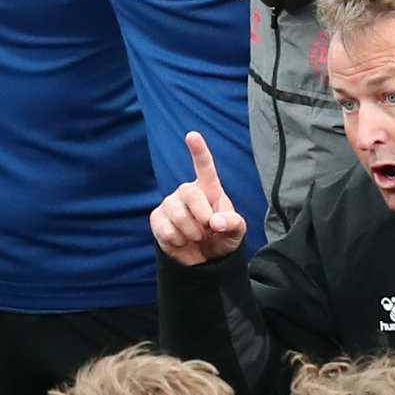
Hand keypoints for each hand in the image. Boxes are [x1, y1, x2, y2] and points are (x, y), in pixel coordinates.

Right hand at [149, 132, 249, 265]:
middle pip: (190, 193)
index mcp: (209, 189)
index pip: (204, 167)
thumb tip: (216, 222)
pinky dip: (178, 241)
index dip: (199, 151)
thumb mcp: (236, 232)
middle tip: (208, 231)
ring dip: (191, 233)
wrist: (202, 258)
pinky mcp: (157, 219)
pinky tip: (182, 241)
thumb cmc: (222, 238)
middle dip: (201, 215)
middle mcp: (187, 192)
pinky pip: (165, 229)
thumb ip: (232, 223)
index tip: (192, 136)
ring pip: (177, 215)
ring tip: (196, 237)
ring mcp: (170, 204)